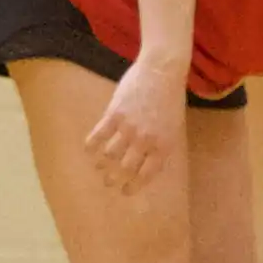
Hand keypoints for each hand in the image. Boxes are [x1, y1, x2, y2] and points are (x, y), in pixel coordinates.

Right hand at [83, 58, 186, 193]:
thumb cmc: (171, 98)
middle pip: (125, 169)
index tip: (125, 191)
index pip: (147, 174)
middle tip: (108, 182)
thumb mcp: (173, 125)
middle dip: (114, 179)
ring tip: (99, 166)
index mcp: (164, 144)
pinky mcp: (114, 115)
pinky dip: (91, 145)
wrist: (163, 71)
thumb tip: (147, 162)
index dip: (134, 186)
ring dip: (102, 164)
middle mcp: (147, 140)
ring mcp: (129, 128)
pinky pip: (98, 136)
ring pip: (109, 155)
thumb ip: (160, 144)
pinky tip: (89, 148)